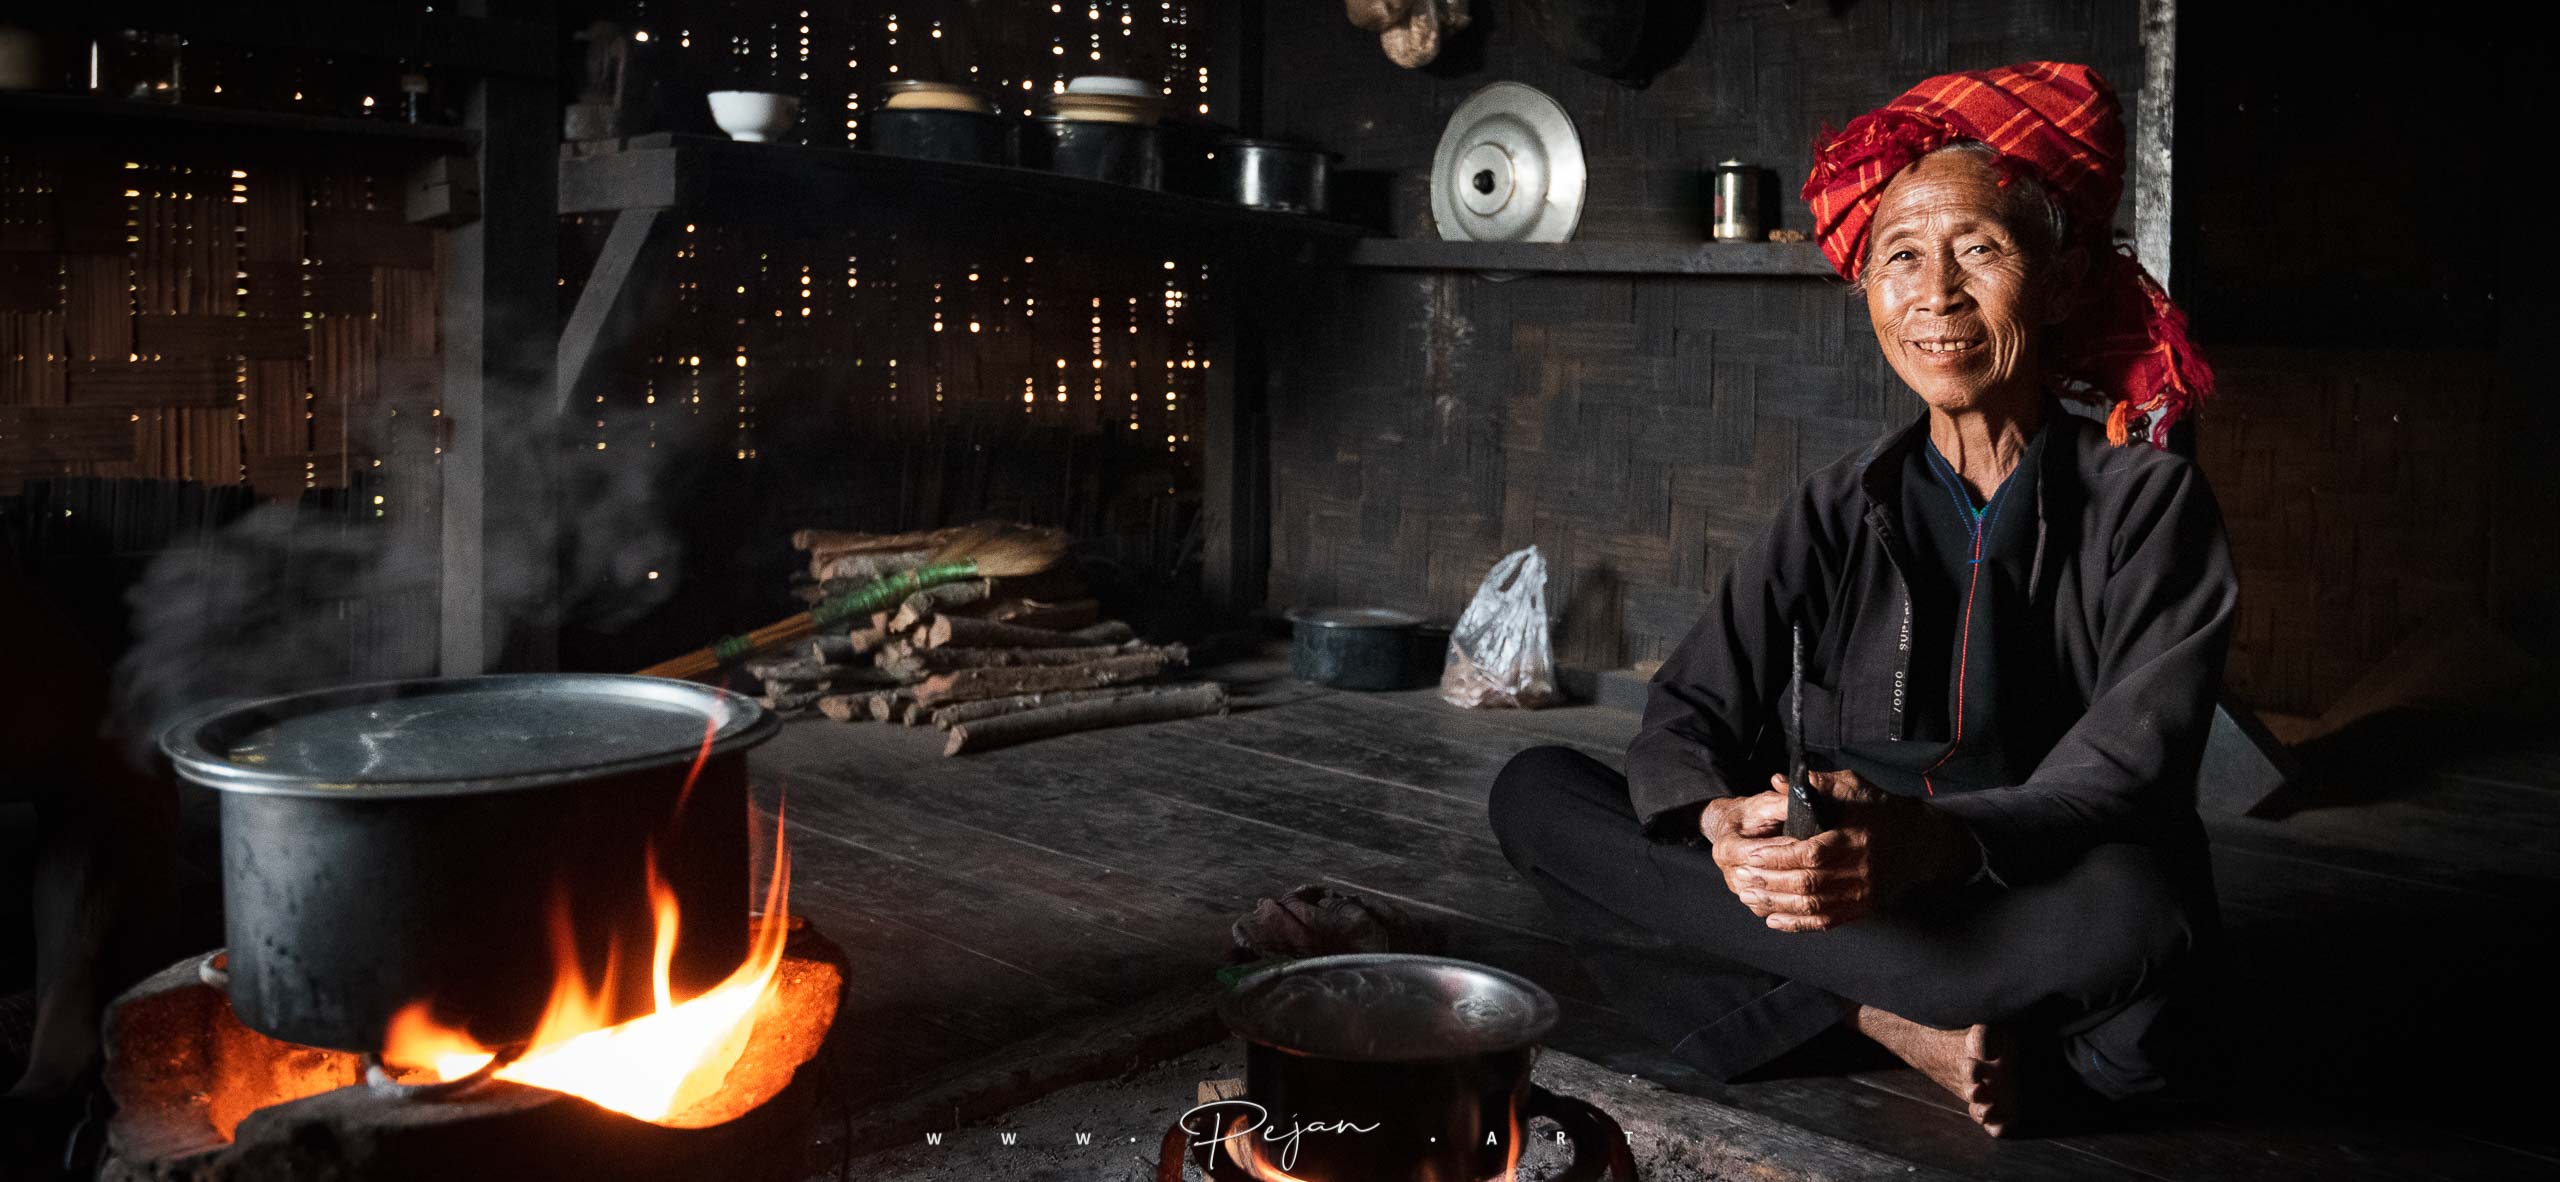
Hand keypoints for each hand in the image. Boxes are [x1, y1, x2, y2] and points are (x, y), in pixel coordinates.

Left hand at [1710, 770, 1977, 931]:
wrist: (1920, 842)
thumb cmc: (1880, 809)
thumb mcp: (1853, 787)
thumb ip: (1816, 784)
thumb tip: (1776, 781)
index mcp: (1855, 839)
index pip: (1810, 853)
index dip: (1776, 857)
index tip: (1748, 854)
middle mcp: (1859, 871)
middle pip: (1807, 884)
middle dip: (1769, 882)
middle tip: (1739, 877)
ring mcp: (1861, 894)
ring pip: (1813, 907)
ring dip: (1776, 904)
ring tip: (1748, 896)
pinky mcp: (1862, 909)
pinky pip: (1825, 922)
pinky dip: (1797, 924)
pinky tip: (1773, 919)